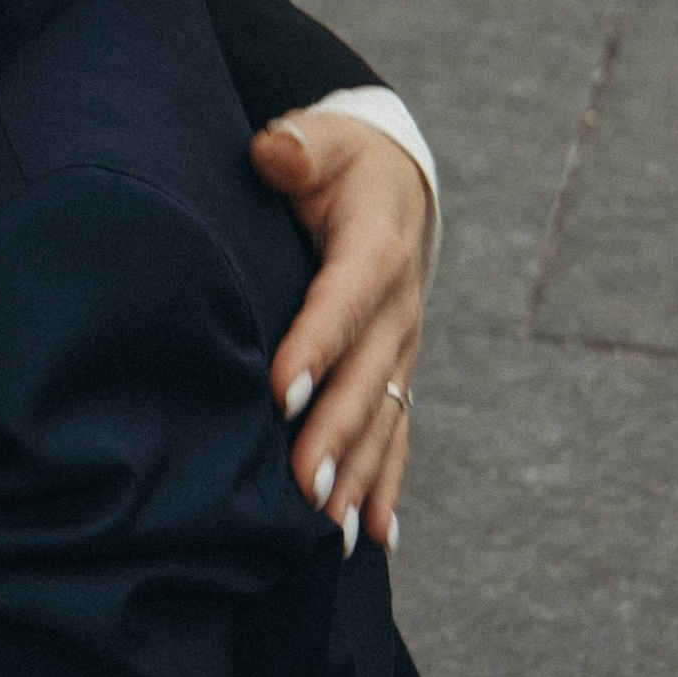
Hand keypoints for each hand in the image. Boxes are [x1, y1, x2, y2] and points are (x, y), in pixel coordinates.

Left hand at [248, 108, 433, 551]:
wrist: (397, 183)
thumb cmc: (340, 162)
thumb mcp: (322, 139)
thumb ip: (297, 147)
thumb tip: (275, 154)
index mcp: (376, 250)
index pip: (343, 302)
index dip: (315, 347)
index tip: (281, 394)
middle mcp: (398, 310)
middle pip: (366, 379)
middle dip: (335, 436)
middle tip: (301, 488)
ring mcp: (402, 350)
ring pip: (382, 420)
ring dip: (357, 475)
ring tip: (331, 531)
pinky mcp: (397, 374)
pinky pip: (396, 435)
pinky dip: (385, 485)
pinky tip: (375, 537)